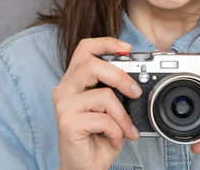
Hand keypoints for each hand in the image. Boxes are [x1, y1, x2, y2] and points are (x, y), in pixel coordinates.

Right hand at [52, 37, 140, 169]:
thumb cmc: (96, 137)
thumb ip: (112, 89)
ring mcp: (64, 105)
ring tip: (126, 130)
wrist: (84, 167)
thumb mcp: (107, 108)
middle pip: (93, 64)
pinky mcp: (67, 122)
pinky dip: (117, 132)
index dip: (106, 43)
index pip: (85, 48)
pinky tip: (114, 141)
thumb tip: (136, 78)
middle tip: (135, 92)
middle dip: (121, 77)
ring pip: (104, 95)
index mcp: (73, 80)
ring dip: (122, 116)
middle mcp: (64, 88)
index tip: (127, 49)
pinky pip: (104, 120)